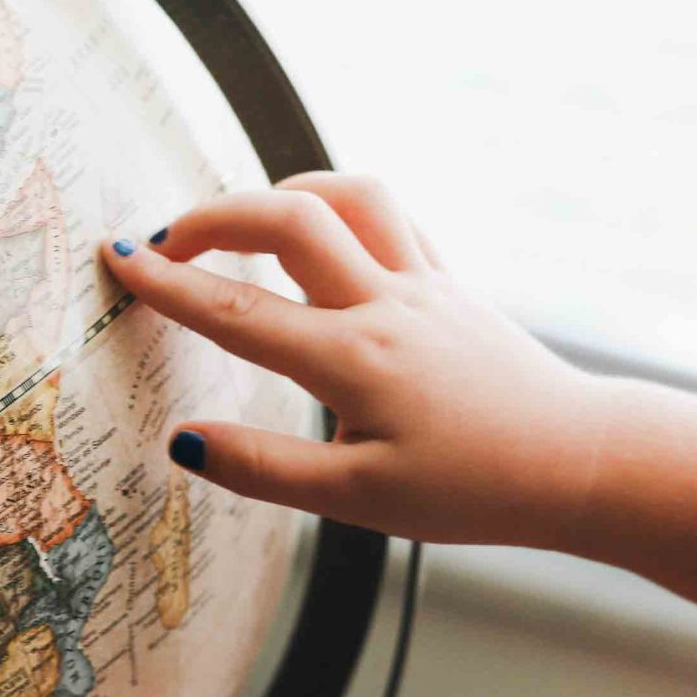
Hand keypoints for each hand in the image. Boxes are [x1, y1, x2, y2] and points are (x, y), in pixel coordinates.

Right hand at [101, 173, 610, 545]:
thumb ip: (264, 469)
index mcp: (354, 359)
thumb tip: (183, 442)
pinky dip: (344, 209)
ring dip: (285, 193)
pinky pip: (392, 218)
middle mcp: (386, 304)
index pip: (237, 310)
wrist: (579, 462)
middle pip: (288, 219)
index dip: (168, 283)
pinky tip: (322, 236)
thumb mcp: (360, 502)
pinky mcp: (452, 283)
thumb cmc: (475, 490)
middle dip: (214, 216)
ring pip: (350, 196)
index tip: (118, 259)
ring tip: (243, 226)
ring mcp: (425, 283)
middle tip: (165, 241)